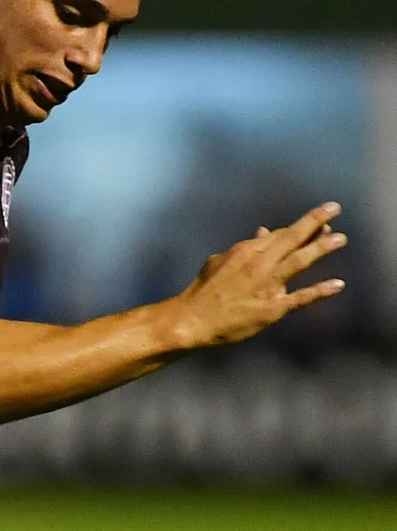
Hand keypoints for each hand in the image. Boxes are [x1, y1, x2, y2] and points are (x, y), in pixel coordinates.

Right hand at [174, 202, 345, 348]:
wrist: (189, 321)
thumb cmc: (202, 293)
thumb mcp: (219, 262)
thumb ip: (245, 247)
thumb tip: (263, 231)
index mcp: (245, 252)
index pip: (279, 235)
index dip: (301, 226)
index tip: (319, 219)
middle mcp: (258, 265)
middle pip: (291, 239)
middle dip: (314, 222)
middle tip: (335, 209)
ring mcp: (266, 286)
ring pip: (299, 261)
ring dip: (321, 248)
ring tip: (340, 238)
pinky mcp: (270, 309)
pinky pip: (299, 298)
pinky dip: (319, 291)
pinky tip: (337, 285)